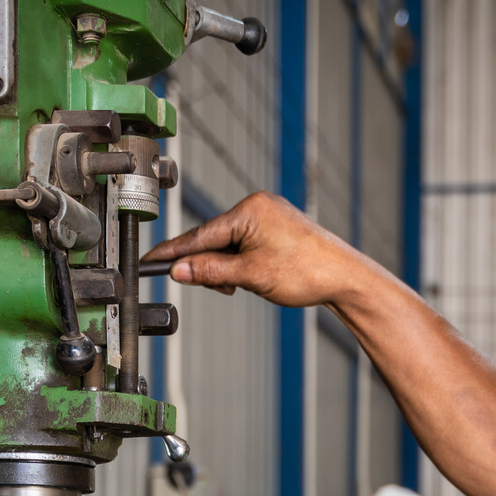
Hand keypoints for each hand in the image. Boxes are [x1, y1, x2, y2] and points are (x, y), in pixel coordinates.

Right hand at [142, 192, 379, 307]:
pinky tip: (253, 278)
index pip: (199, 235)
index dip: (173, 252)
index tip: (149, 261)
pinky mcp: (278, 228)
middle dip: (210, 267)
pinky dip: (243, 264)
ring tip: (246, 286)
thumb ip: (210, 272)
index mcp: (248, 210)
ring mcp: (269, 216)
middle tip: (220, 289)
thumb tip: (178, 270)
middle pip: (214, 239)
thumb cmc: (305, 272)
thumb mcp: (250, 276)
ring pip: (231, 245)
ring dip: (229, 269)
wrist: (345, 277)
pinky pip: (247, 244)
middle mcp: (257, 207)